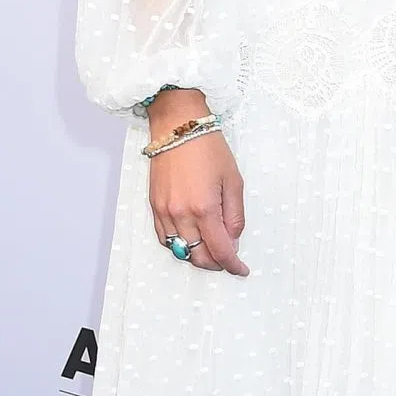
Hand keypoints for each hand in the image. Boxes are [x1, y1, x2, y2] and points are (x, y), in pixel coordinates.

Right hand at [147, 98, 247, 275]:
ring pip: (179, 250)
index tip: (240, 269)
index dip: (232, 265)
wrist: (178, 126)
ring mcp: (164, 211)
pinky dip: (178, 245)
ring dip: (196, 256)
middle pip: (198, 256)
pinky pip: (164, 237)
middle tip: (228, 260)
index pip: (220, 250)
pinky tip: (190, 240)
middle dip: (216, 263)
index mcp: (205, 208)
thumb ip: (234, 215)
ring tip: (211, 251)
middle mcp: (181, 214)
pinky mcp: (154, 205)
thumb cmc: (208, 147)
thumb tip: (232, 240)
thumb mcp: (233, 180)